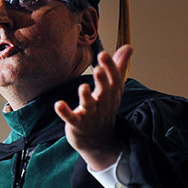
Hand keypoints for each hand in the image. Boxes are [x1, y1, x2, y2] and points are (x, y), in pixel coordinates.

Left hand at [55, 45, 132, 170]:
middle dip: (102, 81)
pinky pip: (72, 118)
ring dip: (86, 97)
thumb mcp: (114, 89)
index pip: (114, 80)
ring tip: (83, 87)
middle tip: (98, 69)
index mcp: (112, 94)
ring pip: (89, 105)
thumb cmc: (105, 108)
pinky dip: (65, 112)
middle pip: (104, 92)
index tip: (104, 54)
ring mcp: (90, 115)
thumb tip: (129, 47)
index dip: (110, 67)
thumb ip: (119, 67)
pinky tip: (59, 104)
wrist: (98, 140)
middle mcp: (103, 104)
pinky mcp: (78, 124)